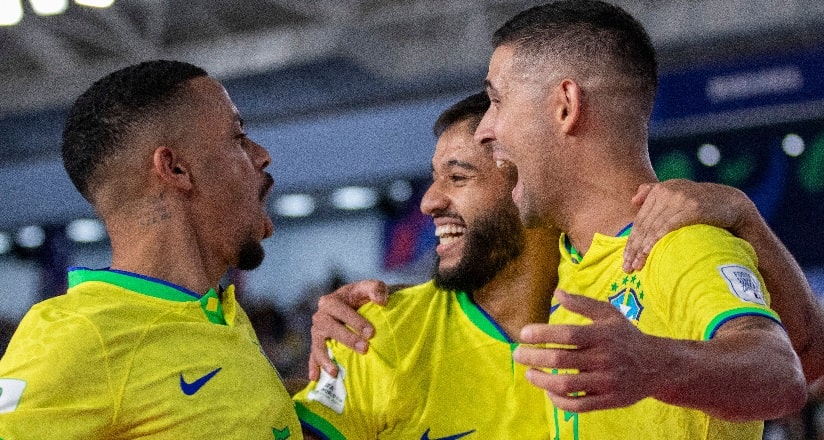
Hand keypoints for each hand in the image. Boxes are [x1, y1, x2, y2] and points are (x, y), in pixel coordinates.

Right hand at [307, 279, 388, 380]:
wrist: (357, 307)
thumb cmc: (364, 297)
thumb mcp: (372, 287)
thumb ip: (376, 288)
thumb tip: (381, 301)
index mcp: (331, 301)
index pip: (340, 310)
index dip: (355, 321)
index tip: (371, 333)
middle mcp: (320, 316)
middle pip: (329, 328)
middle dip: (346, 339)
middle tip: (364, 349)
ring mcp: (317, 332)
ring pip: (318, 345)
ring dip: (325, 358)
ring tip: (335, 371)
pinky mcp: (318, 345)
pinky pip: (313, 356)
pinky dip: (313, 367)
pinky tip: (315, 379)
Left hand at [513, 290, 654, 412]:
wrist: (658, 366)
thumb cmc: (626, 336)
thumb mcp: (609, 315)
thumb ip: (582, 304)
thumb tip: (557, 292)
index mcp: (602, 335)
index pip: (567, 334)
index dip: (542, 333)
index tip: (523, 334)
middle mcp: (604, 358)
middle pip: (561, 359)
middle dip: (533, 357)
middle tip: (517, 354)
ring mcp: (606, 382)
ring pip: (566, 384)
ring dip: (541, 380)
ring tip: (529, 373)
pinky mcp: (609, 401)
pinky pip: (578, 405)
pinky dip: (558, 401)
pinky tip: (548, 391)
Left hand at [623, 179, 749, 272]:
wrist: (733, 203)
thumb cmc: (703, 205)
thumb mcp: (678, 193)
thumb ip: (654, 192)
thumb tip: (633, 200)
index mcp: (661, 190)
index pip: (641, 220)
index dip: (632, 240)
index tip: (625, 258)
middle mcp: (667, 191)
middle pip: (644, 225)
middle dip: (633, 249)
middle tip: (627, 268)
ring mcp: (679, 198)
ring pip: (653, 228)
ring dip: (642, 250)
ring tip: (636, 267)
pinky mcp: (692, 208)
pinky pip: (667, 226)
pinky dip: (656, 241)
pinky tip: (648, 254)